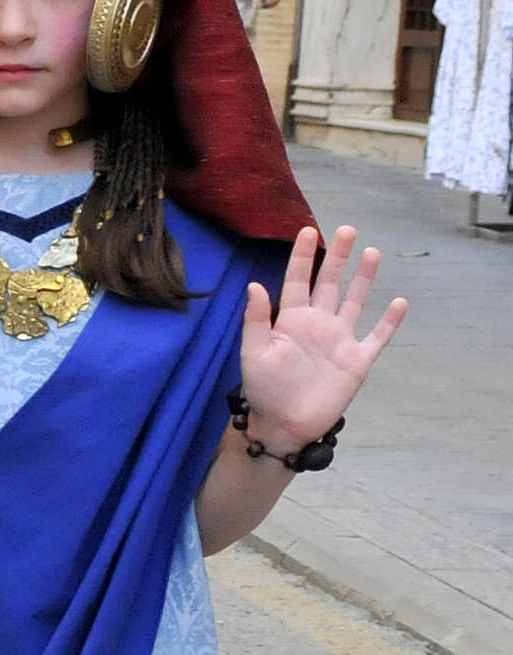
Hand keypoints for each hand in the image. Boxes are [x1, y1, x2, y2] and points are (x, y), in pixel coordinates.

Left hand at [237, 225, 406, 451]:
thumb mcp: (253, 352)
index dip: (303, 256)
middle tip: (348, 230)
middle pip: (331, 283)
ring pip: (355, 302)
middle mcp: (317, 324)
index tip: (308, 230)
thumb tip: (255, 284)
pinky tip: (400, 302)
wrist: (284, 423)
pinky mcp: (356, 361)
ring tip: (373, 252)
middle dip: (338, 257)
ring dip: (364, 279)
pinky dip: (389, 322)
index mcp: (291, 319)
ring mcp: (339, 341)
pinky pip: (377, 338)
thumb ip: (256, 319)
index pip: (298, 279)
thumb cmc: (263, 389)